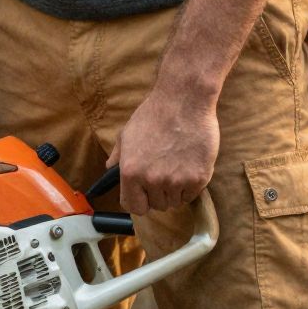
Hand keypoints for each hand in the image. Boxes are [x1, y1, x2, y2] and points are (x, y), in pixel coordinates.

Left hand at [107, 80, 219, 217]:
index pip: (134, 207)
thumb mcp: (127, 134)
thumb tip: (109, 168)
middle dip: (159, 193)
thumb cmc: (154, 114)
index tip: (145, 195)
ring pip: (175, 201)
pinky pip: (192, 195)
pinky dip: (191, 185)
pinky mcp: (198, 178)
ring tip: (177, 165)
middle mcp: (152, 180)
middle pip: (157, 206)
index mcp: (131, 172)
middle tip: (164, 172)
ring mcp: (176, 181)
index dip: (139, 201)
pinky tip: (189, 165)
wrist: (184, 101)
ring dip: (175, 190)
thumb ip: (118, 156)